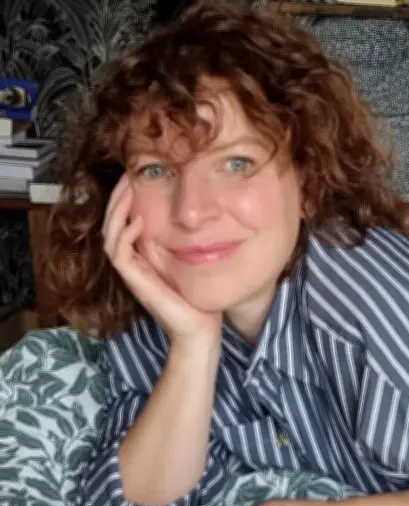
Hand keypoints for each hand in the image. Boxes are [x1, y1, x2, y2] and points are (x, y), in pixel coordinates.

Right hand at [103, 173, 221, 346]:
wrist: (200, 332)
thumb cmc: (201, 302)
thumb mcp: (195, 264)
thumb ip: (190, 243)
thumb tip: (202, 217)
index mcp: (144, 258)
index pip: (125, 221)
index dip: (127, 198)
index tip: (137, 175)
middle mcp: (134, 265)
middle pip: (112, 223)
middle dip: (118, 196)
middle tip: (127, 173)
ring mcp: (133, 274)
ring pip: (110, 235)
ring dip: (116, 210)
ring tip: (127, 188)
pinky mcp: (136, 283)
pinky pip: (119, 254)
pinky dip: (125, 235)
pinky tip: (137, 221)